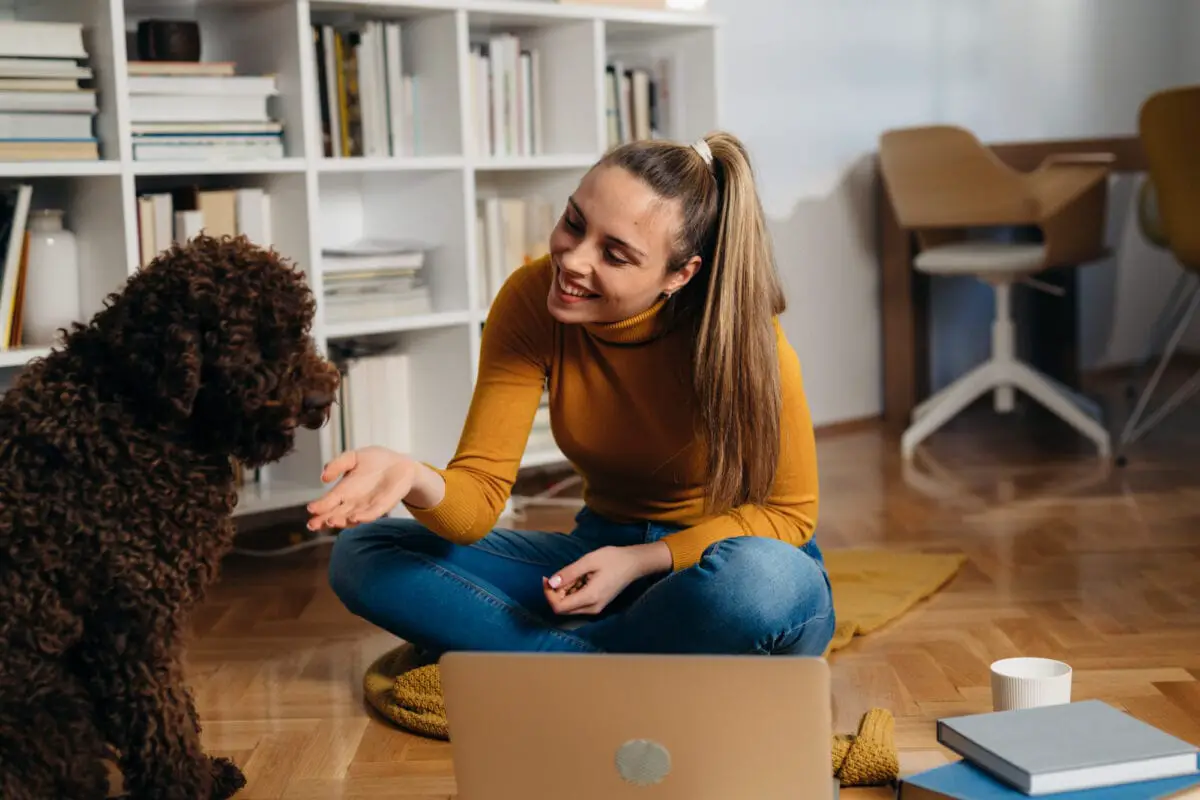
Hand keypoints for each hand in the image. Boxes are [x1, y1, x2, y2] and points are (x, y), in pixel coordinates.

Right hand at [306, 446, 414, 529]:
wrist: (400, 463)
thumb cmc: (375, 460)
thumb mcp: (353, 457)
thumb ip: (338, 464)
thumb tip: (323, 477)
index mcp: (343, 490)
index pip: (328, 502)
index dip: (319, 507)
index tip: (310, 510)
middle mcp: (352, 502)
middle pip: (335, 514)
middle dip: (324, 520)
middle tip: (314, 524)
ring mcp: (367, 506)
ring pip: (351, 518)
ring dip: (341, 521)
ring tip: (331, 521)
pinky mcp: (383, 506)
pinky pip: (372, 514)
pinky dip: (364, 517)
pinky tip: (355, 518)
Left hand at [543, 542, 672, 615]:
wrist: (634, 563)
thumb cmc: (613, 559)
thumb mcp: (588, 561)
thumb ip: (569, 573)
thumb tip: (551, 583)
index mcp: (589, 597)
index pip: (559, 607)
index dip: (548, 594)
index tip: (547, 578)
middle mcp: (591, 608)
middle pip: (562, 609)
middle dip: (555, 593)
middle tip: (561, 574)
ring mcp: (595, 608)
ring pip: (569, 607)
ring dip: (564, 592)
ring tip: (574, 574)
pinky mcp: (597, 605)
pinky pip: (577, 604)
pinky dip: (572, 592)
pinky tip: (580, 578)